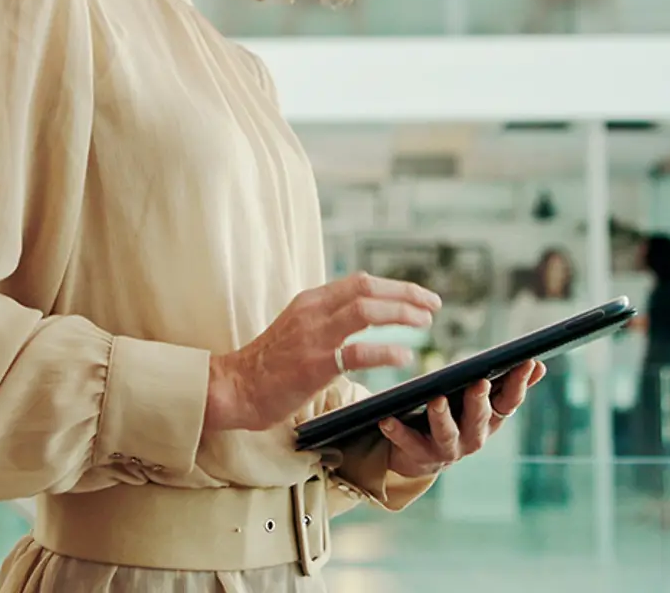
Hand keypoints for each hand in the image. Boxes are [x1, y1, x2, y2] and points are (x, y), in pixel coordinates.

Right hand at [205, 272, 441, 433]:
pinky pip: (357, 352)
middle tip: (433, 306)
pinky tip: (404, 355)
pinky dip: (386, 350)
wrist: (236, 388)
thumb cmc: (268, 365)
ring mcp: (313, 337)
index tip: (420, 297)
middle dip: (406, 294)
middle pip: (368, 288)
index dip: (395, 287)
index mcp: (310, 301)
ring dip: (401, 314)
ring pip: (366, 311)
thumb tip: (363, 318)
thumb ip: (326, 321)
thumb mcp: (297, 329)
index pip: (360, 282)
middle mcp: (313, 311)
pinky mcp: (313, 365)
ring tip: (425, 323)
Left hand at [379, 360, 545, 478]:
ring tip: (436, 399)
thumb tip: (539, 364)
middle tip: (480, 382)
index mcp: (490, 419)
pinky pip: (408, 443)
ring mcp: (448, 449)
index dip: (520, 384)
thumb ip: (506, 385)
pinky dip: (398, 431)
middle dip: (480, 401)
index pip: (509, 401)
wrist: (422, 455)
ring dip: (442, 417)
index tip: (528, 362)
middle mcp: (474, 437)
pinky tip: (386, 418)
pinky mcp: (421, 456)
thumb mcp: (482, 401)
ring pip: (447, 433)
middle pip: (481, 418)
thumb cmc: (456, 416)